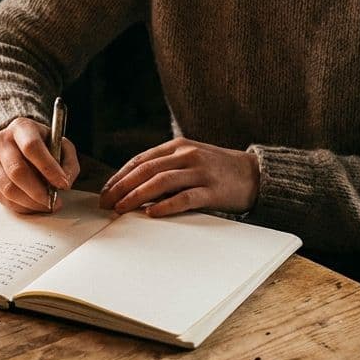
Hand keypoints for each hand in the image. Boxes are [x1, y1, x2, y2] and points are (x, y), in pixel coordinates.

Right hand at [0, 117, 79, 213]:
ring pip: (8, 188)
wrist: (17, 143)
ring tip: (46, 205)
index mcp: (21, 127)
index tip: (63, 184)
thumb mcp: (60, 145)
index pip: (31, 147)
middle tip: (55, 201)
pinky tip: (34, 205)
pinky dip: (22, 206)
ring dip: (31, 202)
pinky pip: (3, 198)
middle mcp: (2, 141)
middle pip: (17, 170)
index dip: (49, 168)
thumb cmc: (42, 145)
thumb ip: (68, 162)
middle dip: (39, 191)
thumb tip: (65, 182)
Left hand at [99, 138, 258, 216]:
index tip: (105, 192)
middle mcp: (187, 155)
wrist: (254, 174)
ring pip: (161, 182)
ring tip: (121, 208)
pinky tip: (151, 213)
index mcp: (178, 146)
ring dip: (137, 196)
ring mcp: (201, 172)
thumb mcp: (190, 159)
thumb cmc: (217, 170)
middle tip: (107, 203)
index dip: (119, 176)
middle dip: (122, 187)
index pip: (141, 160)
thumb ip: (166, 167)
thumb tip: (132, 187)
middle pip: (147, 170)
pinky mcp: (213, 190)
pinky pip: (185, 198)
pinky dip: (166, 206)